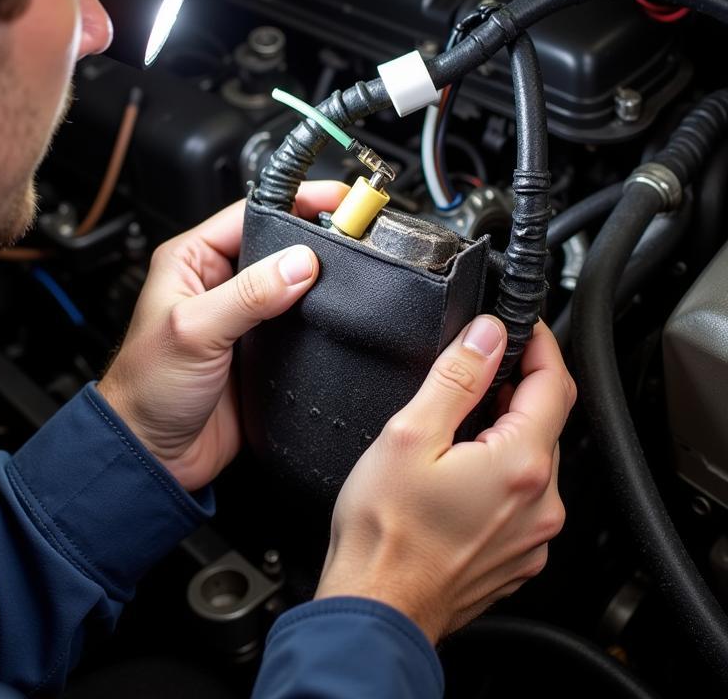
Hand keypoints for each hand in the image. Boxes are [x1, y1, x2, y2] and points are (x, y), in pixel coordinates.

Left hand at [98, 181, 347, 492]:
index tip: (336, 201)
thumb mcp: (194, 331)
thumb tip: (299, 263)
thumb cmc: (146, 389)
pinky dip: (322, 321)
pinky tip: (341, 319)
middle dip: (317, 238)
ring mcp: (244, 318)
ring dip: (323, 281)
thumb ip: (247, 296)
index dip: (295, 202)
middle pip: (279, 245)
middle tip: (358, 235)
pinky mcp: (263, 352)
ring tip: (358, 272)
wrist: (154, 456)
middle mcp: (219, 282)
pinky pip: (301, 325)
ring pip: (294, 284)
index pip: (251, 213)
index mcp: (192, 260)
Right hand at [315, 316, 574, 644]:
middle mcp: (542, 503)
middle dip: (517, 388)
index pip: (556, 384)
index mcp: (521, 465)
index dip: (541, 345)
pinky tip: (458, 476)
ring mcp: (533, 535)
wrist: (378, 608)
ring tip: (456, 428)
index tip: (521, 327)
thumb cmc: (385, 531)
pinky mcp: (519, 556)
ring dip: (508, 432)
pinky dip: (501, 474)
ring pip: (534, 461)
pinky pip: (523, 499)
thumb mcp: (410, 434)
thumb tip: (487, 336)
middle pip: (546, 422)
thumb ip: (457, 377)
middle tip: (475, 372)